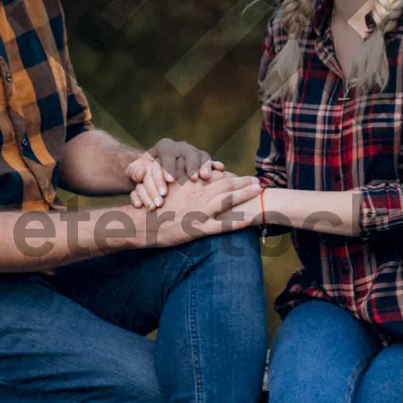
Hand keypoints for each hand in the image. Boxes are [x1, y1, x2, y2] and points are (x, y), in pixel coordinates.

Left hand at [127, 138, 223, 208]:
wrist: (154, 175)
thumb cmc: (143, 174)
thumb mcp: (134, 171)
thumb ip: (135, 171)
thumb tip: (141, 173)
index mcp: (164, 146)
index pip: (168, 153)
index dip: (169, 166)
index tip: (170, 181)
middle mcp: (180, 147)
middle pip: (188, 152)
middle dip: (190, 165)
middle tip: (192, 178)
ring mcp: (193, 154)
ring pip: (201, 155)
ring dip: (204, 166)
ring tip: (205, 178)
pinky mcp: (202, 163)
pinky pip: (211, 161)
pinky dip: (215, 164)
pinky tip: (220, 169)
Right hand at [145, 171, 259, 245]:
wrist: (143, 223)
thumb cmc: (153, 206)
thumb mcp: (168, 190)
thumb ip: (182, 183)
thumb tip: (192, 178)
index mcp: (191, 185)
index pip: (215, 176)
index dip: (230, 174)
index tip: (241, 174)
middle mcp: (198, 195)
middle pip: (226, 185)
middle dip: (243, 182)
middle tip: (258, 180)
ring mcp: (200, 211)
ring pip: (228, 200)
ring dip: (245, 194)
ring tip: (259, 191)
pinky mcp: (200, 228)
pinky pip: (223, 225)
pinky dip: (238, 221)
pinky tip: (251, 219)